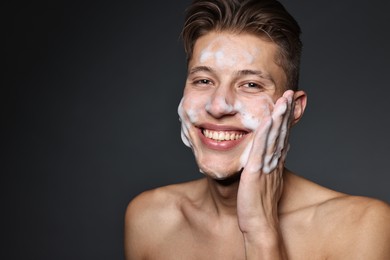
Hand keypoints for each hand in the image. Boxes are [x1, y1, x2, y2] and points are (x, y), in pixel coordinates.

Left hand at [237, 90, 293, 257]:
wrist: (259, 224)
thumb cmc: (259, 205)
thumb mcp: (266, 181)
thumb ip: (269, 166)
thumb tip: (272, 155)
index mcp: (275, 163)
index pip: (282, 136)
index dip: (285, 119)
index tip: (288, 103)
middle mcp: (274, 162)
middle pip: (282, 133)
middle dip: (286, 112)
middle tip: (291, 93)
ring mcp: (266, 166)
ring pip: (274, 138)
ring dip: (279, 117)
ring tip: (284, 99)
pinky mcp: (256, 172)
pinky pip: (261, 150)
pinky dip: (265, 133)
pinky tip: (267, 120)